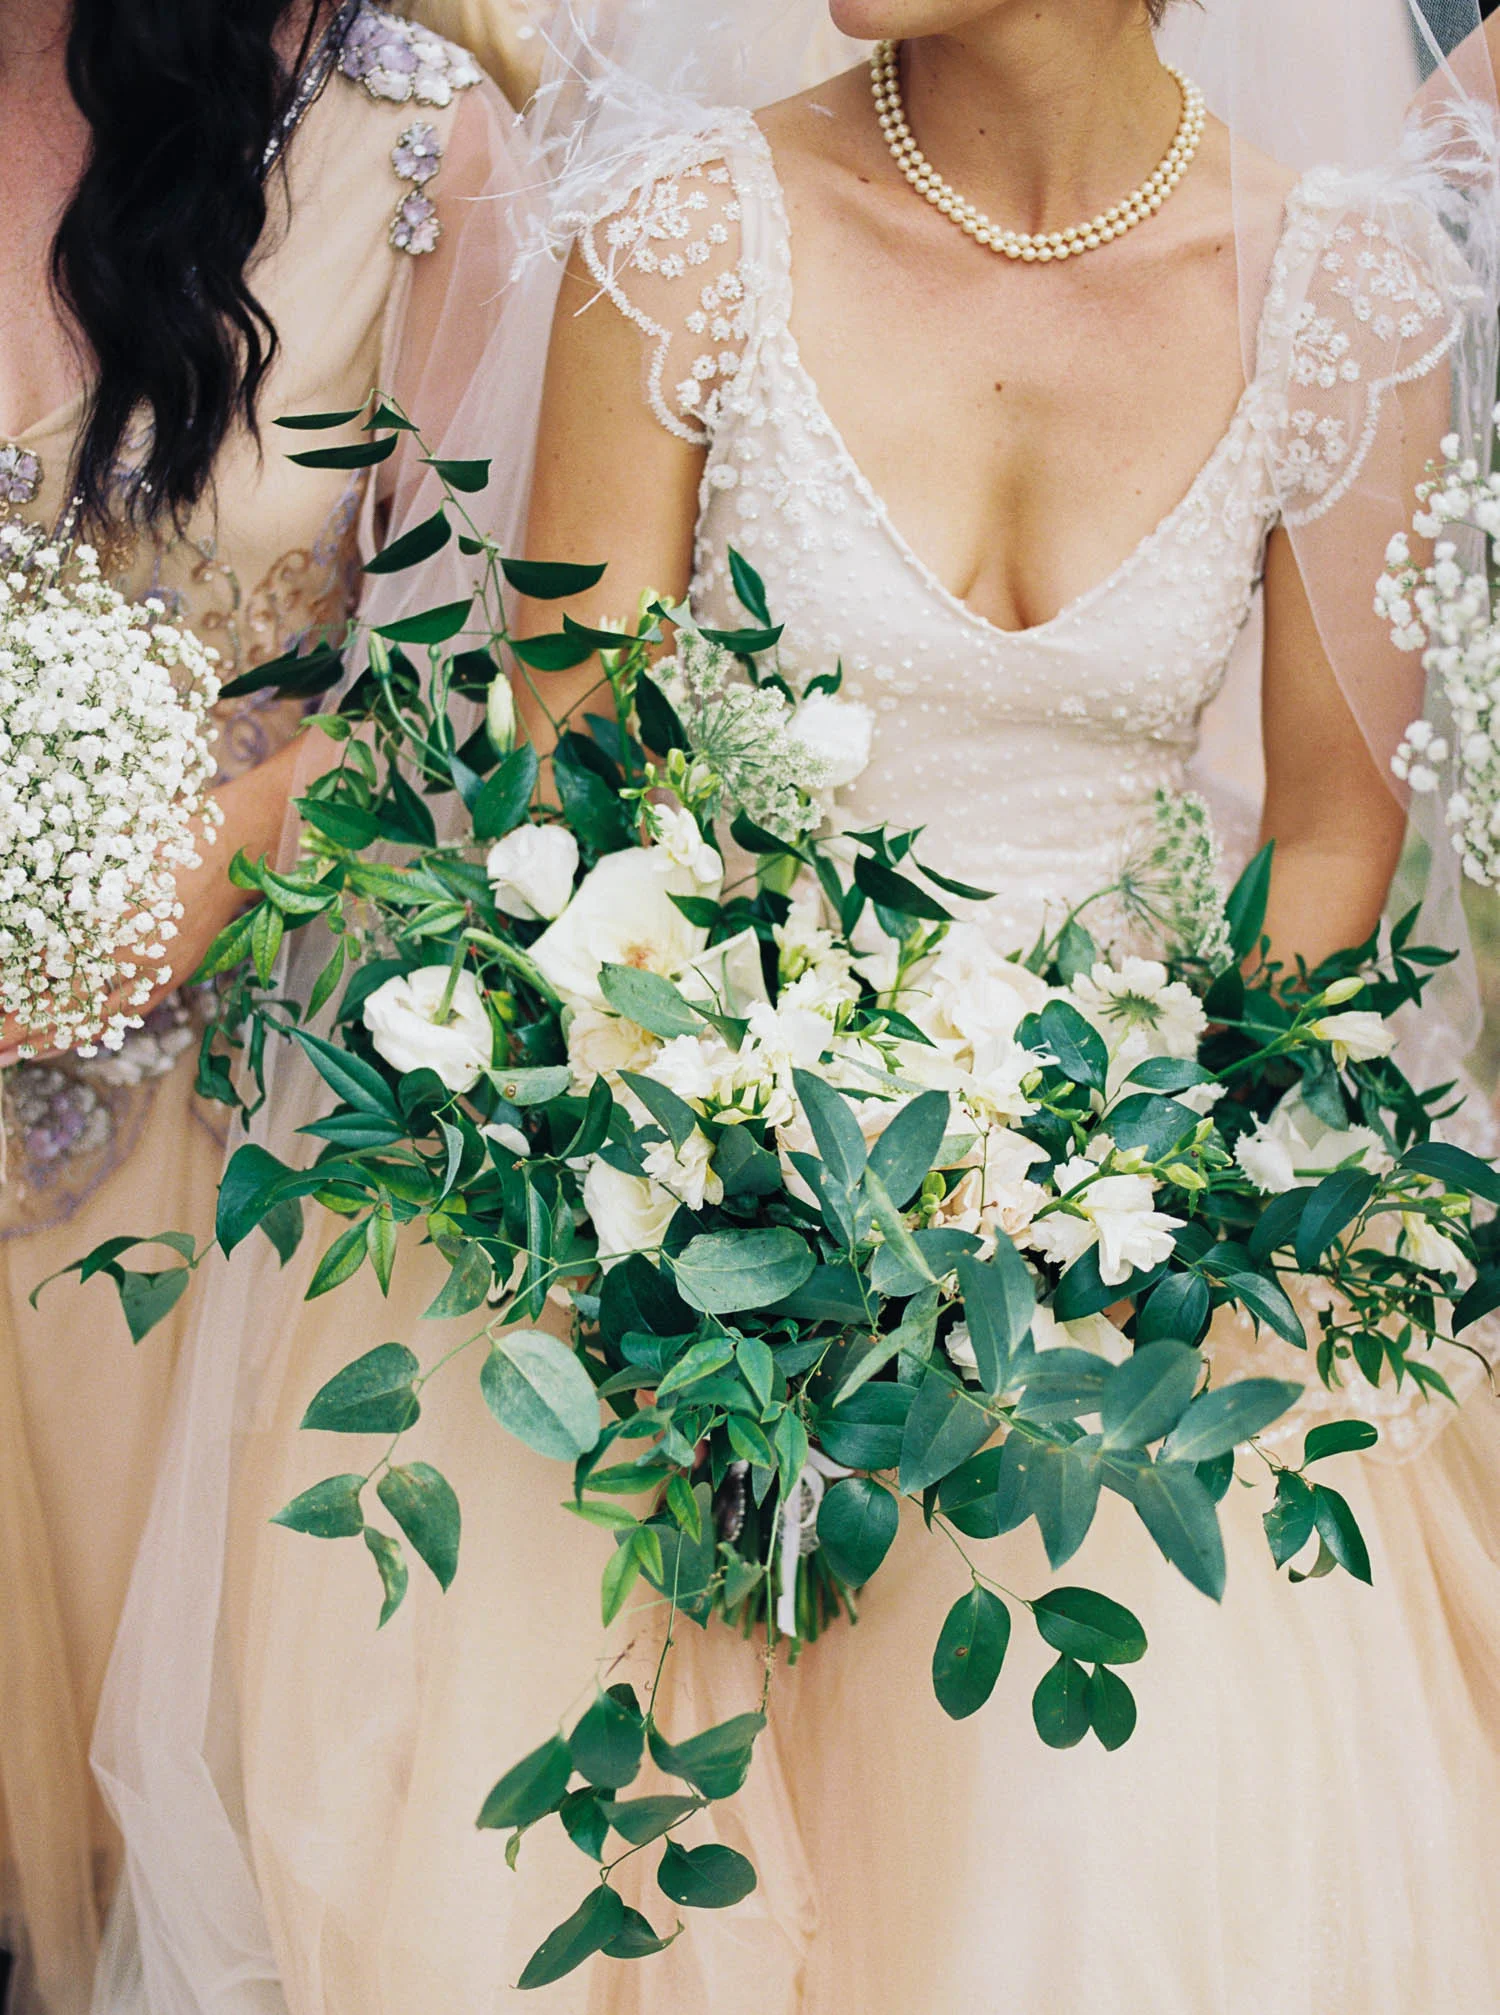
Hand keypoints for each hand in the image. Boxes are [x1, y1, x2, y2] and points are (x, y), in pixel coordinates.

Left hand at [0, 727, 335, 1065]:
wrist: (238, 847)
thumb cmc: (173, 833)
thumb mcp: (111, 849)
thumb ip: (69, 885)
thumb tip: (27, 918)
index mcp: (113, 920)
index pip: (49, 965)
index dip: (16, 987)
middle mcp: (134, 954)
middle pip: (66, 1001)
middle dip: (22, 1027)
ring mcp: (156, 969)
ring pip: (96, 1016)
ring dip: (52, 1038)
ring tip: (16, 1055)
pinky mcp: (173, 973)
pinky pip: (129, 1012)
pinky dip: (95, 1029)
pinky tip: (69, 1040)